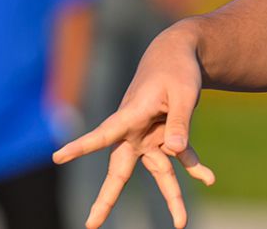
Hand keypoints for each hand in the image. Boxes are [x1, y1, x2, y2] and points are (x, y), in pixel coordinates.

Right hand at [53, 27, 215, 227]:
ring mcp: (150, 138)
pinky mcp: (167, 137)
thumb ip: (179, 123)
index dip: (81, 147)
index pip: (102, 134)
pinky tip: (209, 178)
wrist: (178, 56)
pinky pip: (181, 159)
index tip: (58, 157)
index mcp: (131, 115)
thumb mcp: (183, 93)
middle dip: (107, 199)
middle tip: (91, 225)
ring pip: (159, 173)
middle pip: (120, 171)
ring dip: (172, 196)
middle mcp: (135, 133)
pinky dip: (195, 168)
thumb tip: (175, 153)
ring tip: (181, 223)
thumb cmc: (176, 70)